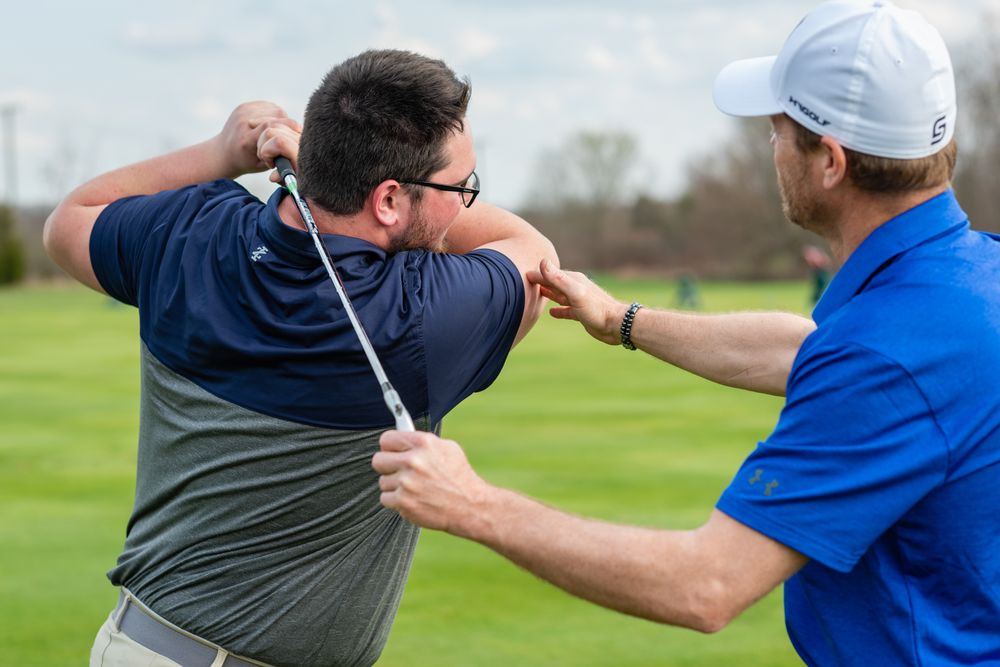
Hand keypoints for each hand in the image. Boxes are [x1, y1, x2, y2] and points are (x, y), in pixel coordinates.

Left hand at [214, 101, 299, 178]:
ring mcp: (242, 111)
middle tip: (295, 133)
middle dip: (288, 124)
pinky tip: (274, 123)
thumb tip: (300, 146)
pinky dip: (275, 114)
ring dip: (283, 118)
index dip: (288, 129)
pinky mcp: (244, 106)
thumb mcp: (264, 165)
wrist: (223, 152)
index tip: (299, 135)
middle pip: (276, 115)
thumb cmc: (247, 162)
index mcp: (246, 140)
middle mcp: (243, 122)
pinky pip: (268, 105)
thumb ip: (280, 155)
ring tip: (283, 130)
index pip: (271, 126)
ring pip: (274, 109)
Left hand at [372, 430, 489, 536]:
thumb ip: (423, 442)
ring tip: (414, 488)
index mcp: (423, 443)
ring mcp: (407, 482)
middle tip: (400, 472)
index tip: (393, 452)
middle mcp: (413, 460)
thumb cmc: (459, 477)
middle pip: (378, 460)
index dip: (389, 447)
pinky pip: (386, 499)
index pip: (386, 439)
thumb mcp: (447, 448)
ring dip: (395, 486)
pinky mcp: (403, 502)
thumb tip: (403, 436)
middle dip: (387, 467)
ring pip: (383, 482)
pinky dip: (396, 501)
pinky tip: (413, 499)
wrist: (469, 506)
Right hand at [527, 258, 627, 344]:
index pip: (551, 275)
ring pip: (560, 295)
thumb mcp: (575, 292)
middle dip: (542, 282)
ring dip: (549, 294)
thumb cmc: (597, 309)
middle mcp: (575, 289)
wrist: (616, 325)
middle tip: (527, 281)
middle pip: (555, 283)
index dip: (537, 274)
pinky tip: (552, 312)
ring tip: (537, 293)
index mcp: (573, 281)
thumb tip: (542, 262)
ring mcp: (578, 301)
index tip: (524, 274)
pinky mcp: (581, 313)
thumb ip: (558, 278)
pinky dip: (558, 309)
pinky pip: (566, 309)